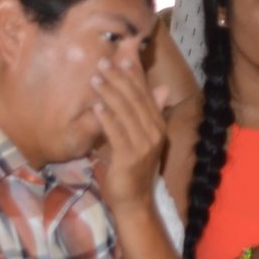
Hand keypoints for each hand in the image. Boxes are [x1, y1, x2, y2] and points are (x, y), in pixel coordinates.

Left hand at [90, 65, 167, 210]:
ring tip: (95, 78)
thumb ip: (150, 113)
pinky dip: (107, 118)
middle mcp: (154, 132)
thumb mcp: (143, 139)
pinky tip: (96, 107)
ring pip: (125, 112)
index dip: (135, 74)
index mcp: (158, 125)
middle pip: (135, 99)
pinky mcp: (130, 156)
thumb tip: (162, 88)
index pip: (146, 94)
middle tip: (103, 63)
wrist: (133, 202)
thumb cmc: (133, 169)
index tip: (123, 56)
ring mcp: (144, 144)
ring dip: (109, 93)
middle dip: (119, 78)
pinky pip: (117, 132)